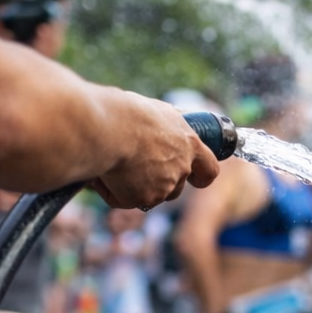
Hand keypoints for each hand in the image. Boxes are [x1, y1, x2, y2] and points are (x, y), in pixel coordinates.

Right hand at [92, 95, 218, 209]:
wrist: (108, 127)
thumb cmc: (127, 113)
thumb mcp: (155, 113)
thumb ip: (164, 128)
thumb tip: (157, 129)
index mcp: (189, 144)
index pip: (209, 169)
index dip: (202, 177)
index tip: (196, 180)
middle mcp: (181, 168)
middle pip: (175, 188)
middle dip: (158, 183)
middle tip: (134, 167)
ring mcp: (164, 187)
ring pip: (149, 195)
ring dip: (133, 185)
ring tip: (113, 162)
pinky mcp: (143, 199)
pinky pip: (122, 198)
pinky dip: (110, 189)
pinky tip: (102, 171)